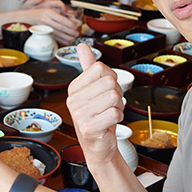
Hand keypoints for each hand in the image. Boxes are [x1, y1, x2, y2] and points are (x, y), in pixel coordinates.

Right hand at [20, 0, 82, 44]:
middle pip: (59, 27)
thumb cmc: (33, 11)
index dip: (69, 24)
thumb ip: (54, 6)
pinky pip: (51, 36)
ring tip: (72, 39)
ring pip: (56, 33)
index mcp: (47, 11)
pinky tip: (64, 41)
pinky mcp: (41, 32)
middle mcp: (45, 19)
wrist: (21, 17)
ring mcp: (42, 26)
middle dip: (69, 31)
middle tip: (76, 34)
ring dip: (65, 37)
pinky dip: (58, 39)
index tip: (75, 26)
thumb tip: (64, 8)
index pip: (61, 19)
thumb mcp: (44, 5)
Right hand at [65, 44, 124, 166]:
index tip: (106, 91)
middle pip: (110, 82)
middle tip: (109, 106)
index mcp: (73, 88)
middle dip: (117, 94)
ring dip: (119, 106)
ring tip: (109, 114)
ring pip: (114, 97)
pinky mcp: (89, 128)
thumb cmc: (98, 116)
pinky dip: (118, 118)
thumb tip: (82, 46)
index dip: (111, 79)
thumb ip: (88, 67)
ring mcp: (79, 114)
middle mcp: (73, 100)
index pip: (101, 68)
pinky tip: (109, 123)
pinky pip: (115, 113)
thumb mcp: (93, 90)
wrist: (98, 145)